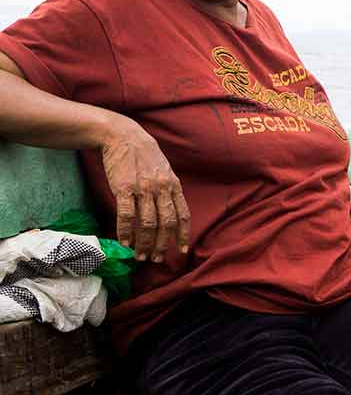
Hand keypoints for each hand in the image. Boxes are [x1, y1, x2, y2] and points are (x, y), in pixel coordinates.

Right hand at [96, 116, 189, 262]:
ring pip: (147, 224)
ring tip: (140, 255)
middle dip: (163, 245)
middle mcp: (161, 188)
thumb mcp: (164, 170)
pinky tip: (125, 242)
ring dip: (144, 243)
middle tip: (156, 259)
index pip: (183, 214)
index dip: (183, 234)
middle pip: (166, 224)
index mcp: (173, 185)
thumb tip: (170, 211)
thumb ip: (168, 190)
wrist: (122, 136)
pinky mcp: (123, 188)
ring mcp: (143, 189)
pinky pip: (126, 216)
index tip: (182, 250)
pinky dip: (126, 232)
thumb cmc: (143, 155)